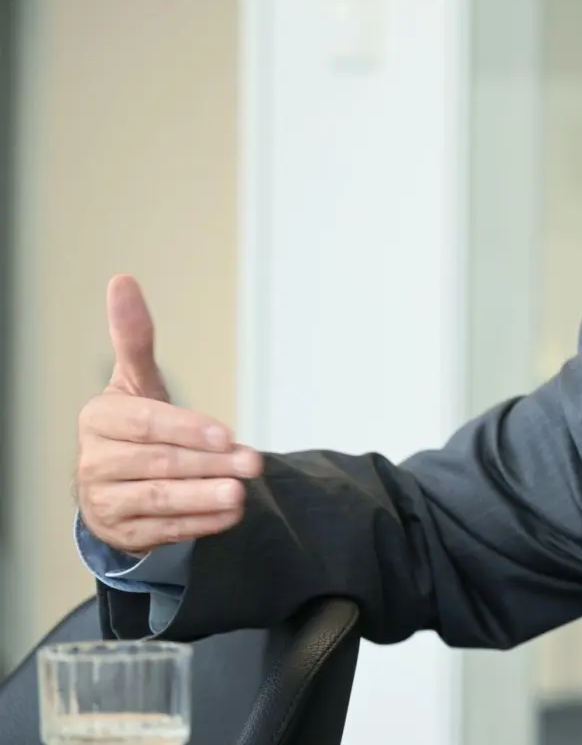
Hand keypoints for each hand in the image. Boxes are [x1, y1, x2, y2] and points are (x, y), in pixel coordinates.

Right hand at [76, 275, 262, 555]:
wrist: (111, 485)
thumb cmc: (133, 426)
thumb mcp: (135, 382)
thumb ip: (134, 338)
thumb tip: (123, 280)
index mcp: (99, 420)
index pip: (144, 424)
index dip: (186, 429)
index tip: (226, 434)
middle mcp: (95, 462)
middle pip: (159, 463)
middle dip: (209, 464)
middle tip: (253, 463)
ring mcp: (106, 501)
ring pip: (160, 499)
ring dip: (203, 498)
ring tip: (241, 494)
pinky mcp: (124, 533)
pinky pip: (164, 530)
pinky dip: (199, 524)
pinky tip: (229, 515)